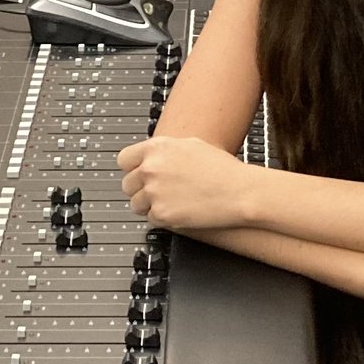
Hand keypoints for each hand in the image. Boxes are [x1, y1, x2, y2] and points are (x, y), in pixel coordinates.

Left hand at [116, 135, 253, 231]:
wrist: (240, 192)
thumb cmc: (223, 169)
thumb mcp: (191, 144)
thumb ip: (165, 150)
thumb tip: (152, 156)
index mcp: (157, 148)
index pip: (124, 160)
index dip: (133, 169)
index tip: (139, 174)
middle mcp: (151, 168)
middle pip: (127, 184)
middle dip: (141, 189)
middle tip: (159, 192)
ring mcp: (154, 192)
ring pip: (136, 204)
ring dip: (150, 205)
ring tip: (172, 202)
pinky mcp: (161, 214)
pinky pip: (151, 219)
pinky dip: (162, 218)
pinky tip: (180, 210)